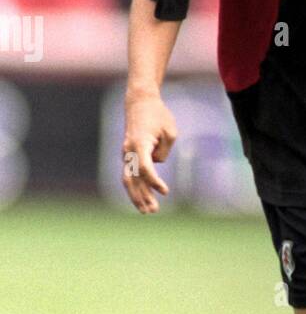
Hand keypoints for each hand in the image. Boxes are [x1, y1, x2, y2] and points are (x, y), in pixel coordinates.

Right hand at [121, 95, 176, 212]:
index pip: (145, 169)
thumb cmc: (158, 116)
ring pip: (129, 180)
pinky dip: (136, 187)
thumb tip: (156, 163)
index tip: (165, 192)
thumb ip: (164, 151)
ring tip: (148, 211)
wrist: (140, 103)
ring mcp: (126, 153)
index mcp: (140, 143)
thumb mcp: (170, 132)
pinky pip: (131, 175)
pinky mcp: (128, 155)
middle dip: (141, 197)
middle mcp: (129, 150)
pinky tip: (144, 199)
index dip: (154, 182)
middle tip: (152, 211)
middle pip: (132, 179)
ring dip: (137, 196)